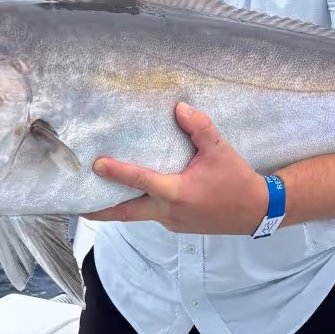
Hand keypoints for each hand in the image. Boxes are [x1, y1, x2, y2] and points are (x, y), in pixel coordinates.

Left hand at [81, 103, 269, 234]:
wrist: (257, 212)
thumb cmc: (237, 181)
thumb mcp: (220, 150)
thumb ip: (199, 128)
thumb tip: (179, 108)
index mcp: (177, 193)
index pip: (141, 181)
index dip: (118, 172)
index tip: (97, 165)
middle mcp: (169, 212)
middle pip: (126, 213)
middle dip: (101, 210)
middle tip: (77, 204)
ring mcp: (172, 222)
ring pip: (139, 215)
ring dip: (118, 207)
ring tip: (98, 195)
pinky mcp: (178, 225)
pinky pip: (153, 215)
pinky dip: (139, 206)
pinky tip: (133, 195)